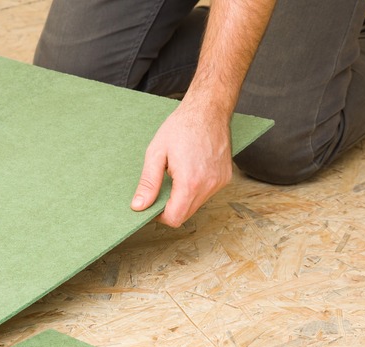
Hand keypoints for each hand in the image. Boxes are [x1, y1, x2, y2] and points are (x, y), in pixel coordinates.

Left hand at [130, 101, 232, 226]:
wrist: (208, 109)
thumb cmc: (181, 127)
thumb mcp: (156, 153)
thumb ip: (148, 183)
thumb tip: (139, 206)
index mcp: (189, 182)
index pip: (174, 218)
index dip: (159, 216)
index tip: (152, 204)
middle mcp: (209, 186)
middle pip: (185, 214)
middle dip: (170, 207)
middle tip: (161, 187)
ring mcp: (220, 182)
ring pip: (196, 205)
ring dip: (183, 198)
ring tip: (176, 175)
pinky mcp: (225, 177)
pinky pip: (206, 194)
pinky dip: (195, 190)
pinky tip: (189, 171)